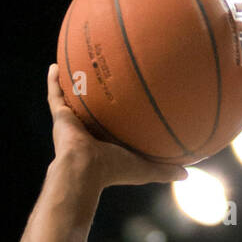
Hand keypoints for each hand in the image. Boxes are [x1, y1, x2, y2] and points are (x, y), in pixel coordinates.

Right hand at [47, 64, 188, 187]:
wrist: (85, 170)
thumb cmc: (114, 171)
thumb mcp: (145, 169)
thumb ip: (165, 170)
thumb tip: (188, 175)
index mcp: (106, 143)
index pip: (113, 126)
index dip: (119, 115)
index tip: (127, 100)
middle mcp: (88, 132)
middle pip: (93, 109)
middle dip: (97, 96)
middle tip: (103, 75)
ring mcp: (72, 124)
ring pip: (72, 100)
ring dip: (73, 85)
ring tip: (75, 66)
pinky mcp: (60, 118)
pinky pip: (55, 95)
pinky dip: (53, 82)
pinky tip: (54, 66)